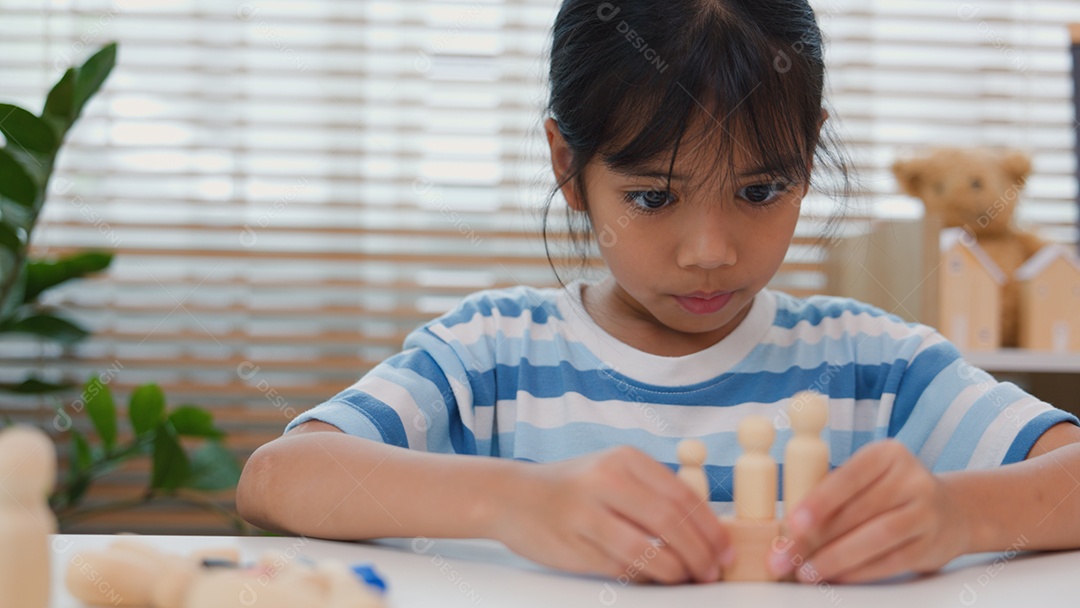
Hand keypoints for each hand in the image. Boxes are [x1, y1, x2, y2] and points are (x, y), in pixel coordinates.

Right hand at [491, 445, 731, 583]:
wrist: (511, 495)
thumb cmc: (572, 487)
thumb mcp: (611, 470)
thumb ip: (652, 492)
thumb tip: (705, 530)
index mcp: (623, 458)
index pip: (682, 495)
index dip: (710, 527)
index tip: (725, 549)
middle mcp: (605, 480)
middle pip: (671, 522)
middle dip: (700, 553)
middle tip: (712, 571)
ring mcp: (587, 513)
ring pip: (648, 551)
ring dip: (676, 572)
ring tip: (688, 579)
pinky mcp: (573, 544)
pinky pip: (622, 568)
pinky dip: (646, 577)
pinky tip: (657, 579)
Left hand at [769, 440, 969, 582]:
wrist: (952, 511)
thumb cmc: (891, 494)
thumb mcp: (868, 480)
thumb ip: (835, 495)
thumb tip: (790, 528)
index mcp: (887, 454)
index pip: (848, 477)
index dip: (819, 501)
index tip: (793, 523)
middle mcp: (911, 479)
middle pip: (857, 512)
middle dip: (816, 538)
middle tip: (785, 557)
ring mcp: (925, 511)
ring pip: (874, 538)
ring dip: (835, 558)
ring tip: (807, 572)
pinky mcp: (930, 544)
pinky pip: (889, 560)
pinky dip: (858, 571)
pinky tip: (835, 576)